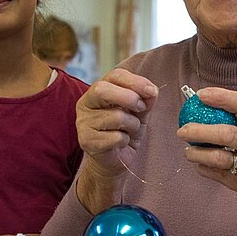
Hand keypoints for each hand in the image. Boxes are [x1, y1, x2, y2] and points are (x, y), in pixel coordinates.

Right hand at [74, 69, 158, 212]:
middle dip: (130, 98)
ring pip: (115, 116)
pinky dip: (125, 140)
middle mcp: (86, 104)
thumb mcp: (139, 112)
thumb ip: (145, 100)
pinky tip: (121, 143)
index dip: (135, 81)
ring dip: (132, 125)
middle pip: (103, 90)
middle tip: (141, 109)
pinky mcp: (87, 141)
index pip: (114, 75)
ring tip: (130, 130)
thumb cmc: (125, 131)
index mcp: (98, 90)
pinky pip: (115, 137)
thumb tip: (153, 91)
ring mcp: (83, 123)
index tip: (151, 91)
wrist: (116, 160)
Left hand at [177, 87, 236, 217]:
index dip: (221, 97)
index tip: (202, 95)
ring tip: (188, 151)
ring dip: (197, 153)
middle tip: (183, 130)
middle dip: (200, 131)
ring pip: (217, 158)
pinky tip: (200, 163)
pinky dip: (203, 167)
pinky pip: (215, 174)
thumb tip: (213, 107)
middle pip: (226, 134)